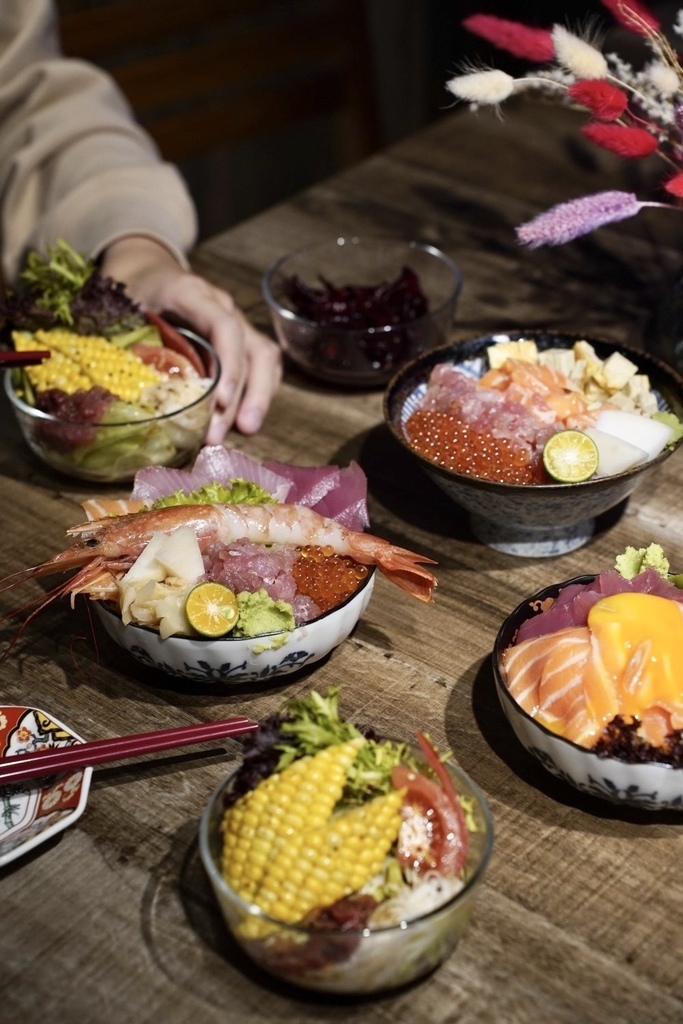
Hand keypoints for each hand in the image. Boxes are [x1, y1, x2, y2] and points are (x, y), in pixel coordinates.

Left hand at [100, 236, 281, 442]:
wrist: (146, 268)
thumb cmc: (130, 287)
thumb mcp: (117, 305)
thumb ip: (121, 339)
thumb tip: (117, 392)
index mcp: (191, 293)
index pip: (224, 327)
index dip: (229, 365)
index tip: (220, 402)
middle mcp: (222, 306)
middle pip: (252, 350)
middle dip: (243, 396)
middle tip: (220, 434)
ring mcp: (235, 321)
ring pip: (264, 359)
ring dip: (258, 398)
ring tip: (244, 431)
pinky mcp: (240, 338)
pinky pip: (262, 365)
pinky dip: (258, 393)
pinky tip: (244, 420)